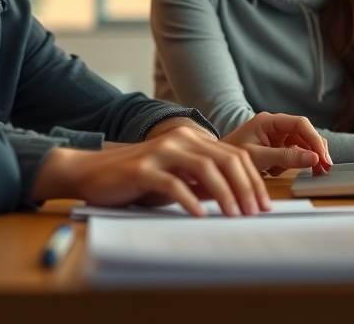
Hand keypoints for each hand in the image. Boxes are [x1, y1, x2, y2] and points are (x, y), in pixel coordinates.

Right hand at [31, 126, 269, 215]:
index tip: (263, 203)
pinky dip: (190, 200)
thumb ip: (201, 181)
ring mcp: (160, 153)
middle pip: (225, 159)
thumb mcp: (174, 177)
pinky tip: (200, 215)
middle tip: (255, 212)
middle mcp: (178, 140)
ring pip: (204, 168)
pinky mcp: (142, 170)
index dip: (253, 179)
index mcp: (190, 139)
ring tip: (235, 214)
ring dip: (225, 193)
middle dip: (246, 187)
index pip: (233, 156)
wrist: (90, 171)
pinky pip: (173, 183)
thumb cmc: (135, 179)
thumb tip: (236, 198)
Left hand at [222, 112, 331, 176]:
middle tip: (324, 168)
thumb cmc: (231, 156)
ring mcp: (278, 136)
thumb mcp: (258, 158)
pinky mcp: (278, 147)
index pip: (300, 124)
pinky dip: (295, 163)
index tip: (323, 157)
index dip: (314, 139)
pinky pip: (295, 153)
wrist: (218, 164)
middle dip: (316, 150)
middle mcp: (276, 125)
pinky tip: (280, 171)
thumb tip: (313, 158)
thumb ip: (285, 157)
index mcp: (269, 121)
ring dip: (308, 158)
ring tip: (313, 173)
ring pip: (303, 144)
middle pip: (305, 133)